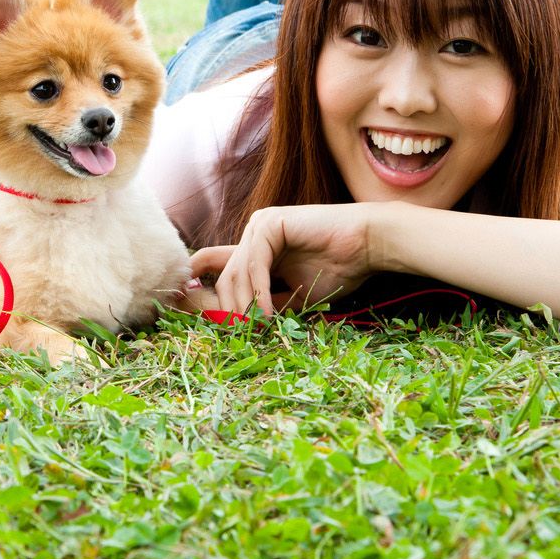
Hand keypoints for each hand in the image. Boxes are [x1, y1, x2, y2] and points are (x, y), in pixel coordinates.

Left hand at [189, 204, 377, 317]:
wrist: (368, 245)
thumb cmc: (339, 268)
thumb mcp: (295, 295)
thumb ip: (266, 304)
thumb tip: (238, 323)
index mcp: (257, 248)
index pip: (216, 265)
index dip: (200, 285)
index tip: (191, 311)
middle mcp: (254, 233)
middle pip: (224, 275)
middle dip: (227, 309)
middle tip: (238, 334)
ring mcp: (259, 225)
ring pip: (236, 272)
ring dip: (244, 305)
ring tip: (257, 327)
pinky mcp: (269, 223)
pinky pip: (254, 264)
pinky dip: (258, 292)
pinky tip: (265, 312)